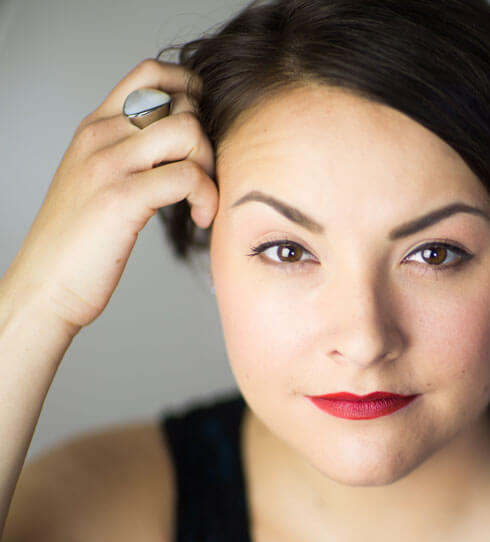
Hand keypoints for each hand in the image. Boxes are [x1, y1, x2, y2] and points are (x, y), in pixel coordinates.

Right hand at [3, 59, 217, 334]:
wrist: (45, 285)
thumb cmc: (79, 241)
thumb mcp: (99, 181)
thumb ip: (131, 154)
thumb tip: (183, 142)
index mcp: (95, 128)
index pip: (149, 73)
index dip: (190, 89)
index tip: (204, 127)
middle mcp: (100, 136)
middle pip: (181, 104)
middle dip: (208, 141)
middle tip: (204, 178)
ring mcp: (109, 164)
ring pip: (188, 132)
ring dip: (210, 167)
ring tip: (201, 199)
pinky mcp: (122, 196)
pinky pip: (188, 175)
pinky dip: (207, 197)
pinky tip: (199, 217)